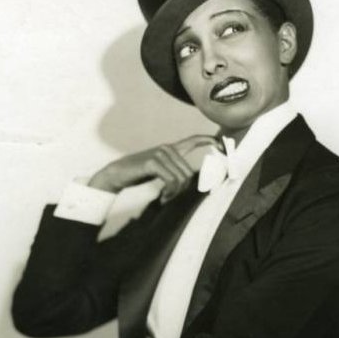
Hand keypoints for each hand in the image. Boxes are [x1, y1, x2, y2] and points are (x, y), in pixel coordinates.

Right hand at [88, 133, 219, 201]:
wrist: (117, 174)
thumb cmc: (138, 174)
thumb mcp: (160, 171)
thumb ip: (174, 170)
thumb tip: (189, 179)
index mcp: (170, 149)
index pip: (193, 139)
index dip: (209, 141)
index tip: (222, 145)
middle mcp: (167, 148)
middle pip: (188, 173)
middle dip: (181, 190)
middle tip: (169, 197)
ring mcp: (160, 153)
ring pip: (181, 179)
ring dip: (174, 193)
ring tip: (164, 197)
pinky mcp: (153, 162)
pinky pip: (171, 181)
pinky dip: (169, 193)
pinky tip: (162, 197)